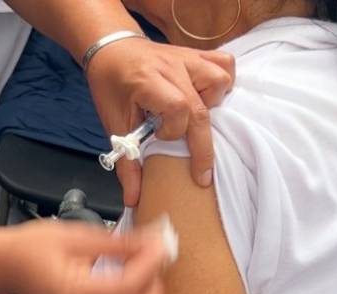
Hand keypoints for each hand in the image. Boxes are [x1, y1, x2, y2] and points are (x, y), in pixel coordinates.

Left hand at [86, 37, 234, 205]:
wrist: (111, 50)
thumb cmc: (111, 86)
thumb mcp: (113, 123)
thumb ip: (126, 162)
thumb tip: (133, 200)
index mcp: (147, 80)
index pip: (176, 108)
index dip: (173, 131)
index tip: (160, 138)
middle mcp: (172, 66)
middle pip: (201, 106)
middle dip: (202, 144)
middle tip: (201, 171)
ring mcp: (187, 57)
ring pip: (220, 79)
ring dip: (214, 104)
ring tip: (196, 116)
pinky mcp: (197, 54)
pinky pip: (224, 63)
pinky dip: (222, 82)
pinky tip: (209, 98)